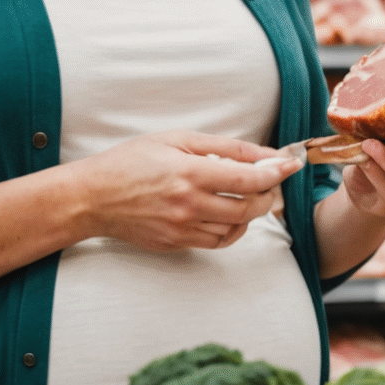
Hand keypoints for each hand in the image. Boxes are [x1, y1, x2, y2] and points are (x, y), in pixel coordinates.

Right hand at [70, 130, 297, 250]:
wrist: (92, 197)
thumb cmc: (131, 161)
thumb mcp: (176, 139)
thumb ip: (223, 147)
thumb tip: (262, 152)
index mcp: (189, 172)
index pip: (249, 179)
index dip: (277, 172)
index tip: (292, 164)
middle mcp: (189, 204)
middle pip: (249, 208)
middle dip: (269, 194)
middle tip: (271, 181)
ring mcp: (183, 228)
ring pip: (237, 228)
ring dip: (252, 213)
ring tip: (250, 196)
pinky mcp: (177, 244)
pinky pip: (218, 242)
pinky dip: (233, 230)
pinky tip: (230, 215)